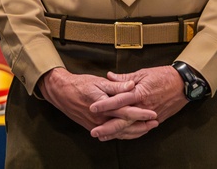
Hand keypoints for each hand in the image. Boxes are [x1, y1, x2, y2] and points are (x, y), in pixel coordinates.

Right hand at [38, 68, 154, 135]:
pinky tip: (130, 132)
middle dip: (141, 126)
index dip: (141, 113)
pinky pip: (111, 133)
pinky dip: (123, 134)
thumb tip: (132, 85)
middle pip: (125, 126)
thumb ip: (116, 85)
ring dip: (134, 132)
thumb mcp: (98, 82)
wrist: (61, 93)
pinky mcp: (93, 127)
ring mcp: (97, 125)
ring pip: (119, 132)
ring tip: (147, 128)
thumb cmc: (79, 85)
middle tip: (155, 124)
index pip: (126, 112)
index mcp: (104, 105)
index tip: (153, 113)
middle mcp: (101, 118)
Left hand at [88, 66, 186, 140]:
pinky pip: (141, 130)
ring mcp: (149, 115)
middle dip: (108, 127)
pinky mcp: (156, 120)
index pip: (118, 100)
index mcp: (139, 93)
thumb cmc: (163, 76)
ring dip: (116, 133)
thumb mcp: (142, 73)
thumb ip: (125, 78)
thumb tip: (109, 76)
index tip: (93, 108)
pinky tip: (121, 136)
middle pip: (123, 120)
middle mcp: (143, 107)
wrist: (183, 84)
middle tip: (94, 131)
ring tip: (103, 136)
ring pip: (131, 128)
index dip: (105, 105)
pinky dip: (130, 134)